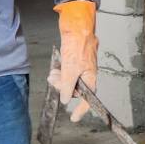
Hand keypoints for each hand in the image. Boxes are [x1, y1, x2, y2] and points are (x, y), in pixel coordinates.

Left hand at [52, 0, 98, 122]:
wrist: (77, 25)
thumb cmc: (78, 44)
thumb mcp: (71, 69)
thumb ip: (69, 86)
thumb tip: (67, 100)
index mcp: (91, 76)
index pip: (88, 98)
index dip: (82, 109)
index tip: (74, 118)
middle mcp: (88, 72)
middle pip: (75, 88)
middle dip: (63, 88)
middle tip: (54, 82)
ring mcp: (81, 65)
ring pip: (69, 79)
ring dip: (59, 79)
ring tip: (53, 74)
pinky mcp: (75, 58)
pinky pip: (67, 71)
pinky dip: (60, 71)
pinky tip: (55, 68)